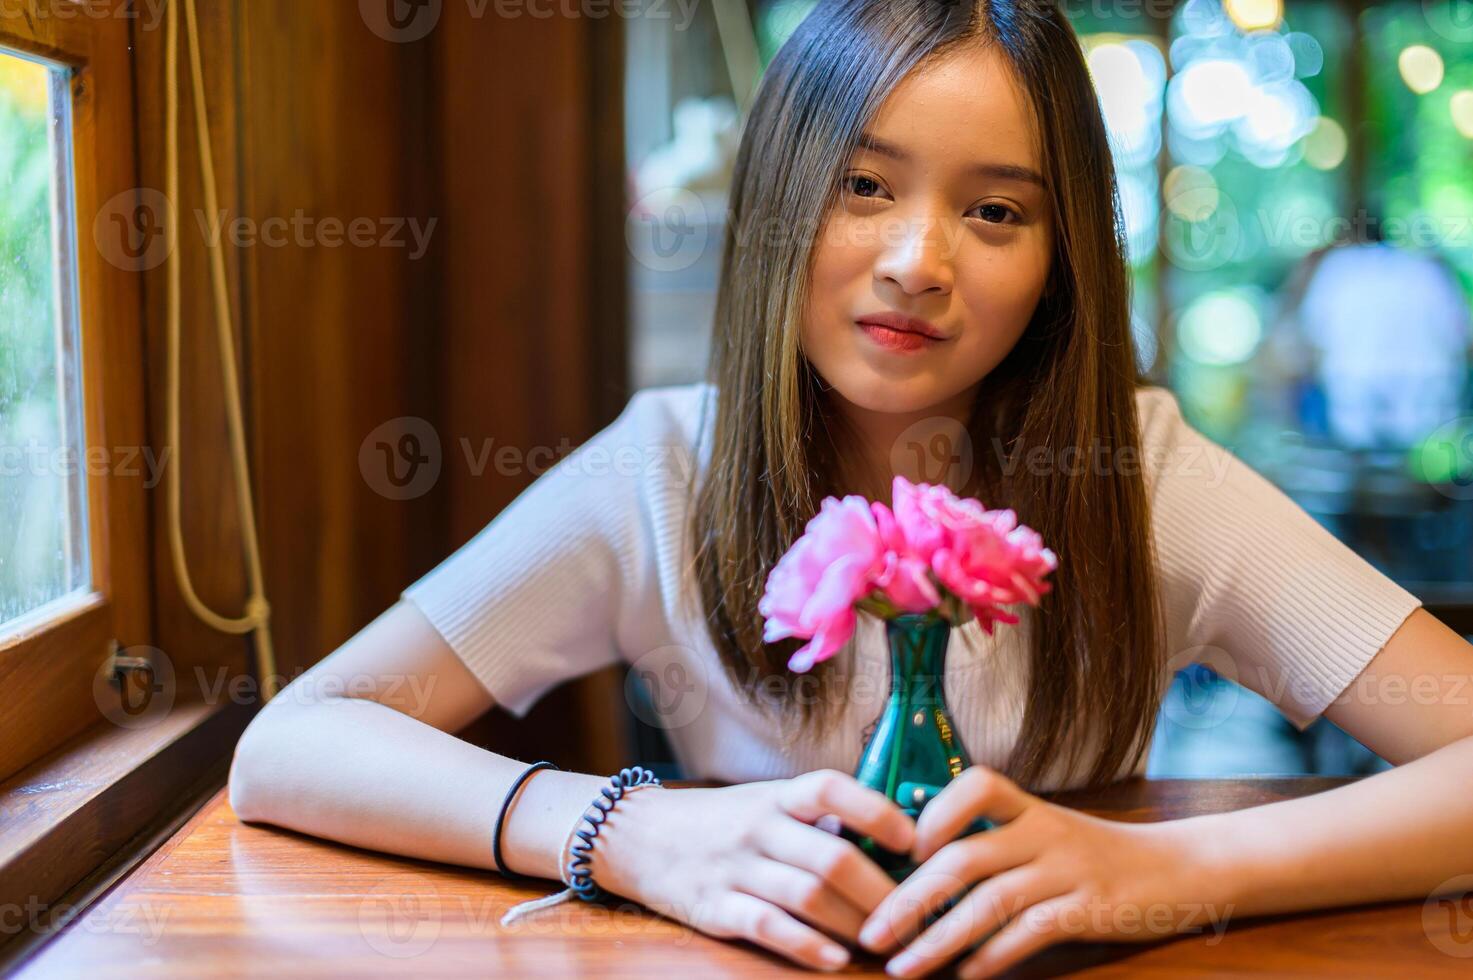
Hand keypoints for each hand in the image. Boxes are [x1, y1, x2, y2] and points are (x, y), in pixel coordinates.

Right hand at [595, 768, 917, 970]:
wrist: (638, 836)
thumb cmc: (721, 821)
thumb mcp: (765, 803)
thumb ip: (817, 819)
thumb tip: (894, 839)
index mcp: (776, 796)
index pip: (831, 789)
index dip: (877, 811)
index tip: (916, 840)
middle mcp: (757, 827)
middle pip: (833, 857)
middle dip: (883, 892)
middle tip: (917, 916)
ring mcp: (735, 868)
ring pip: (808, 896)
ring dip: (855, 924)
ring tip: (885, 943)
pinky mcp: (714, 908)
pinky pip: (767, 927)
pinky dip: (806, 945)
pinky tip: (835, 958)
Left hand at [856, 766, 1220, 977]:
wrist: (1179, 869)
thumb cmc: (1094, 854)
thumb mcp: (1045, 831)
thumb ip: (993, 841)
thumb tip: (918, 871)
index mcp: (1029, 806)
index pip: (975, 785)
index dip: (933, 814)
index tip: (900, 851)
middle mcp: (1044, 831)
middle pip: (964, 857)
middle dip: (909, 899)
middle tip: (872, 933)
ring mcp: (1068, 869)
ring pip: (990, 902)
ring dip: (939, 939)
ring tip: (904, 966)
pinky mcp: (1089, 908)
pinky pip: (1029, 933)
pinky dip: (991, 957)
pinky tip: (965, 976)